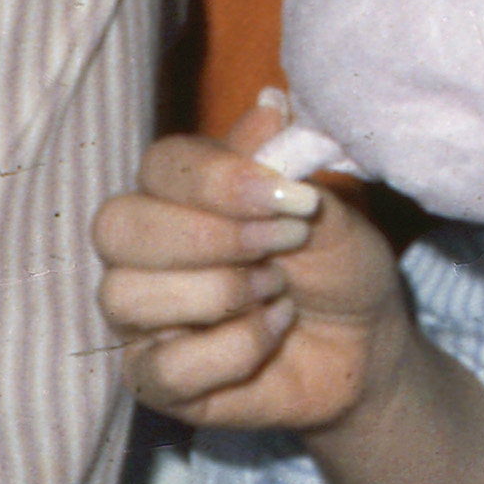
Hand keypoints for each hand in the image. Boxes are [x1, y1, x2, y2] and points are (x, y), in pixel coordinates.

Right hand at [94, 99, 405, 434]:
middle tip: (280, 246)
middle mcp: (146, 253)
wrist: (366, 343)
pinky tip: (273, 331)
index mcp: (182, 196)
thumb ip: (283, 165)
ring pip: (126, 296)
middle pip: (117, 228)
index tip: (281, 197)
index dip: (215, 180)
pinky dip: (235, 348)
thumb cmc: (338, 265)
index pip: (158, 166)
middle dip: (206, 236)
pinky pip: (165, 366)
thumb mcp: (324, 209)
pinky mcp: (154, 381)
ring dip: (222, 293)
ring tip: (277, 290)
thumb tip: (271, 102)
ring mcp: (141, 319)